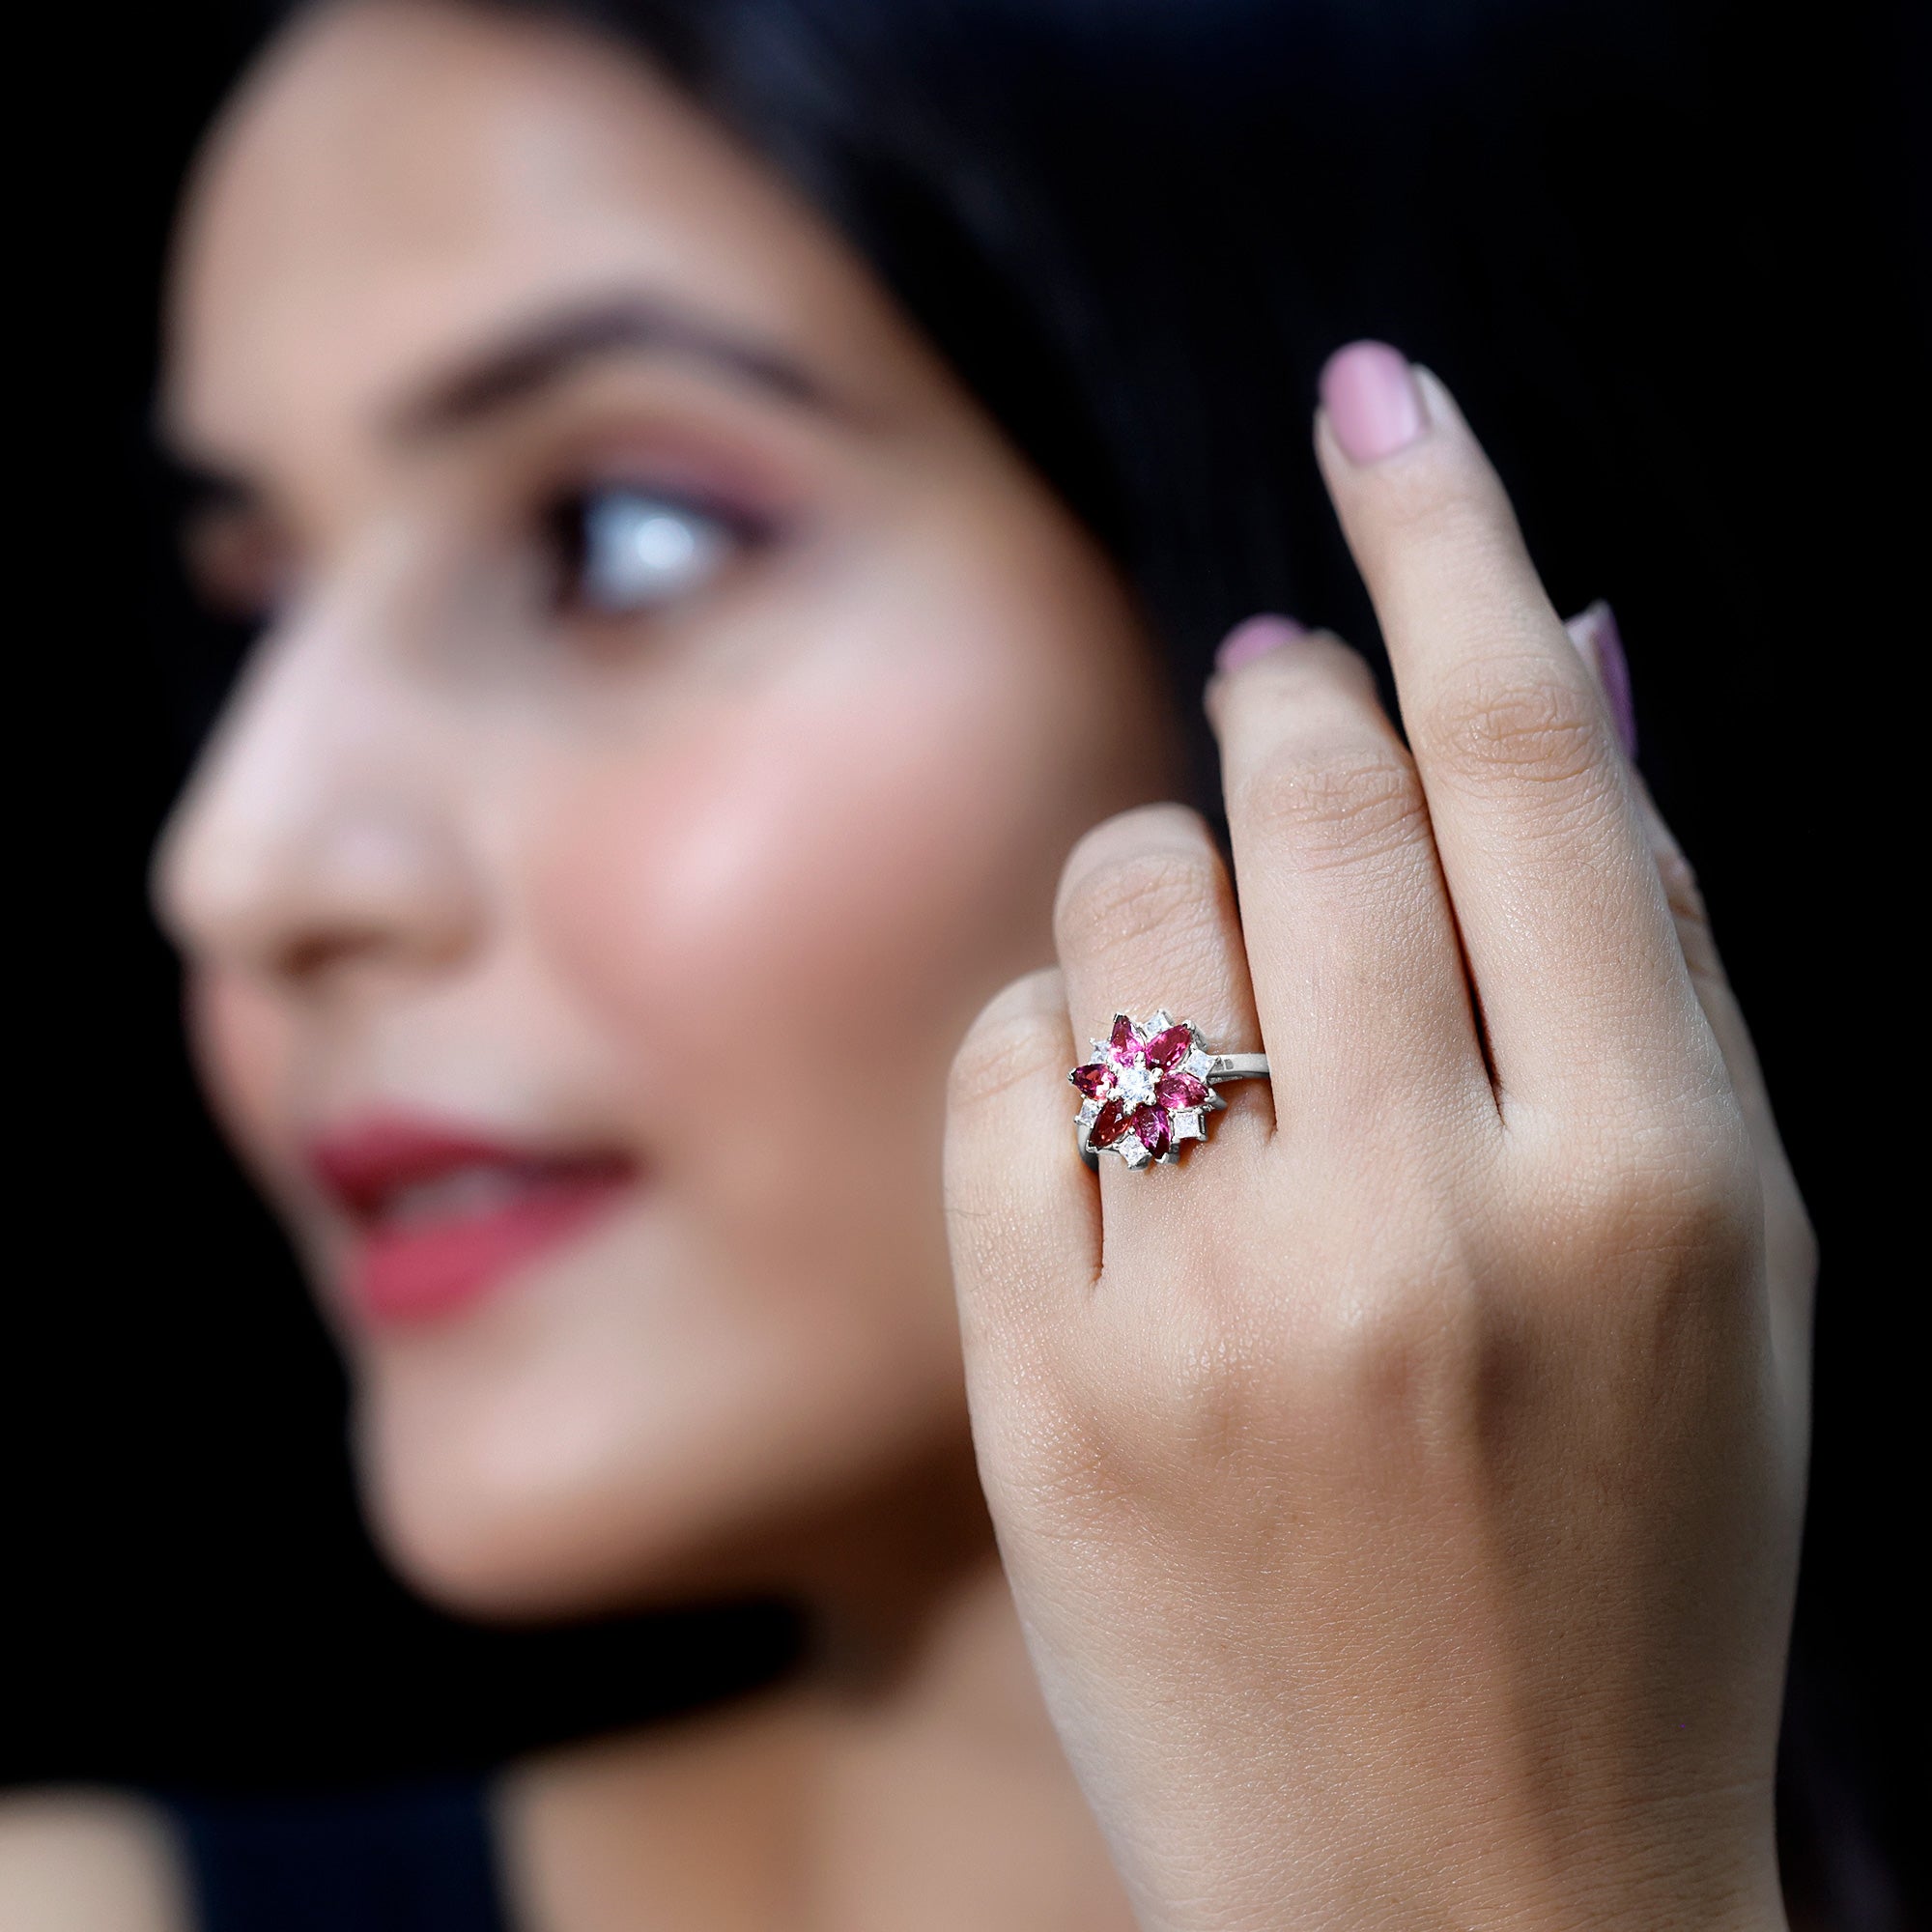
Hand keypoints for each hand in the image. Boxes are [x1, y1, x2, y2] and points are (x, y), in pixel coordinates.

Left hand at [945, 345, 1812, 1930]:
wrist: (1464, 1887)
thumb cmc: (1623, 1549)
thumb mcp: (1719, 1258)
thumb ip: (1641, 946)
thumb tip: (1570, 649)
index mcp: (1657, 1176)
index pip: (1529, 758)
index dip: (1446, 534)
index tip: (1376, 394)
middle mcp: (1438, 1222)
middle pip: (1302, 796)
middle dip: (1285, 713)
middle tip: (1284, 712)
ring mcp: (1226, 1313)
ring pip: (1124, 898)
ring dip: (1158, 870)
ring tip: (1216, 970)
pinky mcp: (1054, 1390)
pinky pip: (1007, 1062)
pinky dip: (1053, 1034)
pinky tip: (1121, 1106)